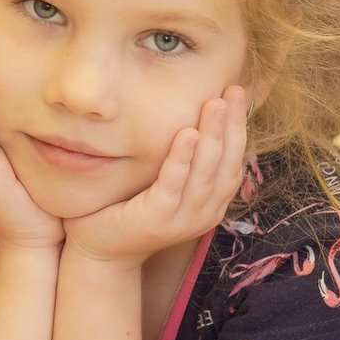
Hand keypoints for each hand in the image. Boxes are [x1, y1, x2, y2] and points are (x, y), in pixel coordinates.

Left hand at [59, 90, 250, 268]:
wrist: (100, 249)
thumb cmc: (130, 209)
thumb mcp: (166, 184)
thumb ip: (184, 160)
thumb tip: (195, 117)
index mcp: (210, 203)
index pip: (233, 161)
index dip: (238, 126)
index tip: (238, 92)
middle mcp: (204, 212)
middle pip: (226, 164)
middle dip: (232, 125)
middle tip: (234, 90)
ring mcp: (182, 219)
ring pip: (205, 173)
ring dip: (212, 136)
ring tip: (215, 104)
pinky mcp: (157, 220)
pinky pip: (173, 185)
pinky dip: (182, 159)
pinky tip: (188, 134)